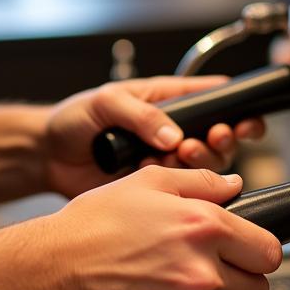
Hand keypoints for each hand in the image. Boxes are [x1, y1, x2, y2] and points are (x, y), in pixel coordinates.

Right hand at [35, 166, 281, 289]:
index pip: (269, 252)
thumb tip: (234, 186)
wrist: (48, 273)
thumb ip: (200, 182)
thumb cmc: (91, 225)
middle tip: (210, 268)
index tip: (247, 251)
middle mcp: (201, 272)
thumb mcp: (146, 184)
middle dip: (241, 280)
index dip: (259, 251)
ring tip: (163, 280)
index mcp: (204, 228)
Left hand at [44, 76, 265, 197]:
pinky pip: (180, 190)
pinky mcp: (155, 187)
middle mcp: (173, 129)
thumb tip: (173, 134)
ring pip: (205, 166)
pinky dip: (173, 184)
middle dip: (220, 140)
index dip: (236, 110)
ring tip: (174, 153)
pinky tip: (149, 172)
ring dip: (197, 162)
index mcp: (168, 100)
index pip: (215, 100)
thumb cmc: (74, 119)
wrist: (48, 157)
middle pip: (219, 137)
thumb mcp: (106, 102)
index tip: (241, 121)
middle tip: (205, 140)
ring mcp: (166, 159)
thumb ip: (141, 115)